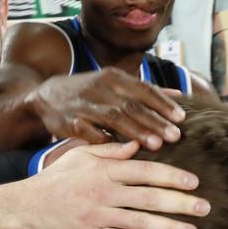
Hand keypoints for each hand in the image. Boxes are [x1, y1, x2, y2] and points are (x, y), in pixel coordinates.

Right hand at [25, 141, 207, 228]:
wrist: (23, 207)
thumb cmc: (53, 181)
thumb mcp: (78, 157)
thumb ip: (109, 152)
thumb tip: (138, 144)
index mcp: (102, 170)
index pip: (145, 171)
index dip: (172, 176)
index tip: (194, 182)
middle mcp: (102, 192)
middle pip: (149, 197)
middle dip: (181, 203)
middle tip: (205, 208)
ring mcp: (96, 215)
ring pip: (141, 222)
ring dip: (170, 228)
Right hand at [26, 67, 184, 149]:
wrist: (45, 95)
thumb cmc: (87, 91)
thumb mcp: (113, 83)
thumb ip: (144, 91)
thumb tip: (179, 96)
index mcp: (112, 77)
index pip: (143, 89)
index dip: (163, 104)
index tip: (181, 118)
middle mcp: (98, 88)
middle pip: (131, 105)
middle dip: (154, 121)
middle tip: (174, 136)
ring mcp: (83, 105)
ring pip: (114, 118)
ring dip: (136, 131)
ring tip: (156, 144)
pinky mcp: (68, 122)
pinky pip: (91, 133)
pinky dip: (107, 141)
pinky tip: (123, 151)